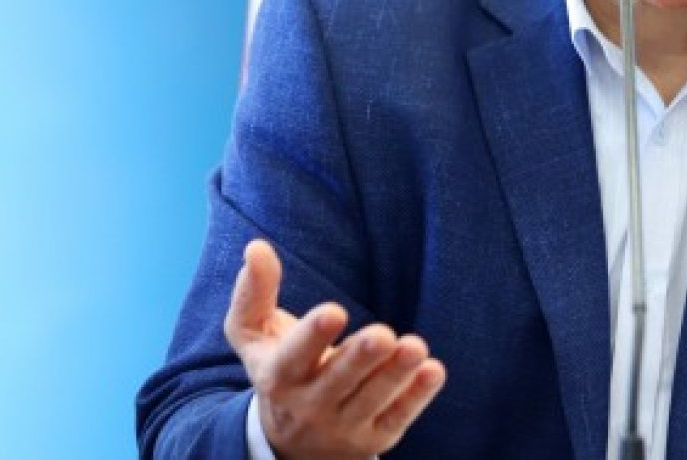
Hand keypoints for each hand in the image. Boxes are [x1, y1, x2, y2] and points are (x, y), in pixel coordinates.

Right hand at [223, 239, 446, 459]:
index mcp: (278, 376)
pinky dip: (416, 396)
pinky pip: (397, 417)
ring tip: (416, 347)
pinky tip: (433, 371)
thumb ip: (253, 293)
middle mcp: (308, 406)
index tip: (335, 311)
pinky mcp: (374, 438)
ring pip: (371, 399)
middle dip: (360, 358)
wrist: (291, 442)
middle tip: (383, 335)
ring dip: (395, 374)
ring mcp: (342, 426)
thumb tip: (257, 246)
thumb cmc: (279, 368)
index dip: (313, 337)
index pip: (293, 359)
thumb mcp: (253, 336)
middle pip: (337, 382)